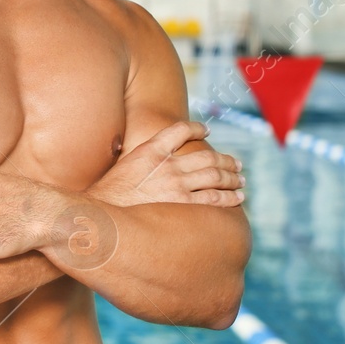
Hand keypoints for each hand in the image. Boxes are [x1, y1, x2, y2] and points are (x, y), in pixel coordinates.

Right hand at [89, 121, 243, 208]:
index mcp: (151, 149)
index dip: (197, 128)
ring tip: (241, 179)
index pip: (181, 129)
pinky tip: (238, 197)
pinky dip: (230, 196)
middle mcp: (168, 164)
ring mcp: (177, 184)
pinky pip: (215, 198)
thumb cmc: (108, 194)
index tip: (207, 129)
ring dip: (232, 176)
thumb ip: (140, 158)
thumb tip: (142, 156)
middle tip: (236, 163)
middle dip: (225, 159)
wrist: (103, 215)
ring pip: (216, 175)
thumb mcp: (122, 165)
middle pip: (207, 156)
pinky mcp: (183, 205)